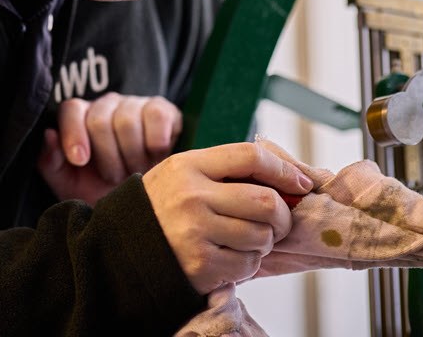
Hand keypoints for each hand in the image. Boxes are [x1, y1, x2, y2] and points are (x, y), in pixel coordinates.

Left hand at [38, 93, 181, 203]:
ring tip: (136, 171)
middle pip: (99, 120)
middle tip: (114, 178)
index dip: (74, 134)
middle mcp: (107, 105)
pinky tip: (156, 157)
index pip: (72, 109)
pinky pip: (156, 116)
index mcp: (81, 118)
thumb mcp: (69, 184)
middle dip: (107, 157)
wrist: (143, 204)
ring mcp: (135, 104)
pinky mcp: (163, 109)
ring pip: (127, 121)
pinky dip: (155, 143)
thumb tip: (49, 134)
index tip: (80, 162)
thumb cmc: (101, 191)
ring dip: (131, 156)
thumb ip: (51, 161)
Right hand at [142, 142, 313, 294]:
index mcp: (188, 165)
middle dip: (282, 216)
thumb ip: (228, 170)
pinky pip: (247, 264)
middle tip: (278, 223)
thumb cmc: (164, 209)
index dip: (284, 170)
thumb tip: (294, 176)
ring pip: (261, 235)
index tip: (300, 183)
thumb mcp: (185, 175)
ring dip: (265, 242)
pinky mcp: (199, 265)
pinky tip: (231, 257)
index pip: (251, 157)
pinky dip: (248, 264)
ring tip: (248, 240)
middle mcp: (191, 196)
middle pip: (265, 201)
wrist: (121, 250)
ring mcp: (194, 232)